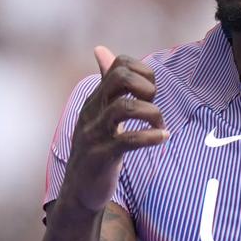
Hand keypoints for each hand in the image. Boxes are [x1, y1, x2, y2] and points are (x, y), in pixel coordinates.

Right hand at [59, 46, 166, 213]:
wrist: (78, 190)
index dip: (143, 72)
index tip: (150, 93)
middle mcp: (93, 111)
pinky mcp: (102, 156)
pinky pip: (127, 141)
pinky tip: (162, 138)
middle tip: (154, 105)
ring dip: (151, 113)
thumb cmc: (95, 147)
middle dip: (146, 87)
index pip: (119, 65)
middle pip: (120, 78)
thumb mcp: (98, 112)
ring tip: (159, 126)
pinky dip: (150, 137)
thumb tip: (102, 49)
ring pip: (124, 108)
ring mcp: (95, 133)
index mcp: (96, 99)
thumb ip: (105, 83)